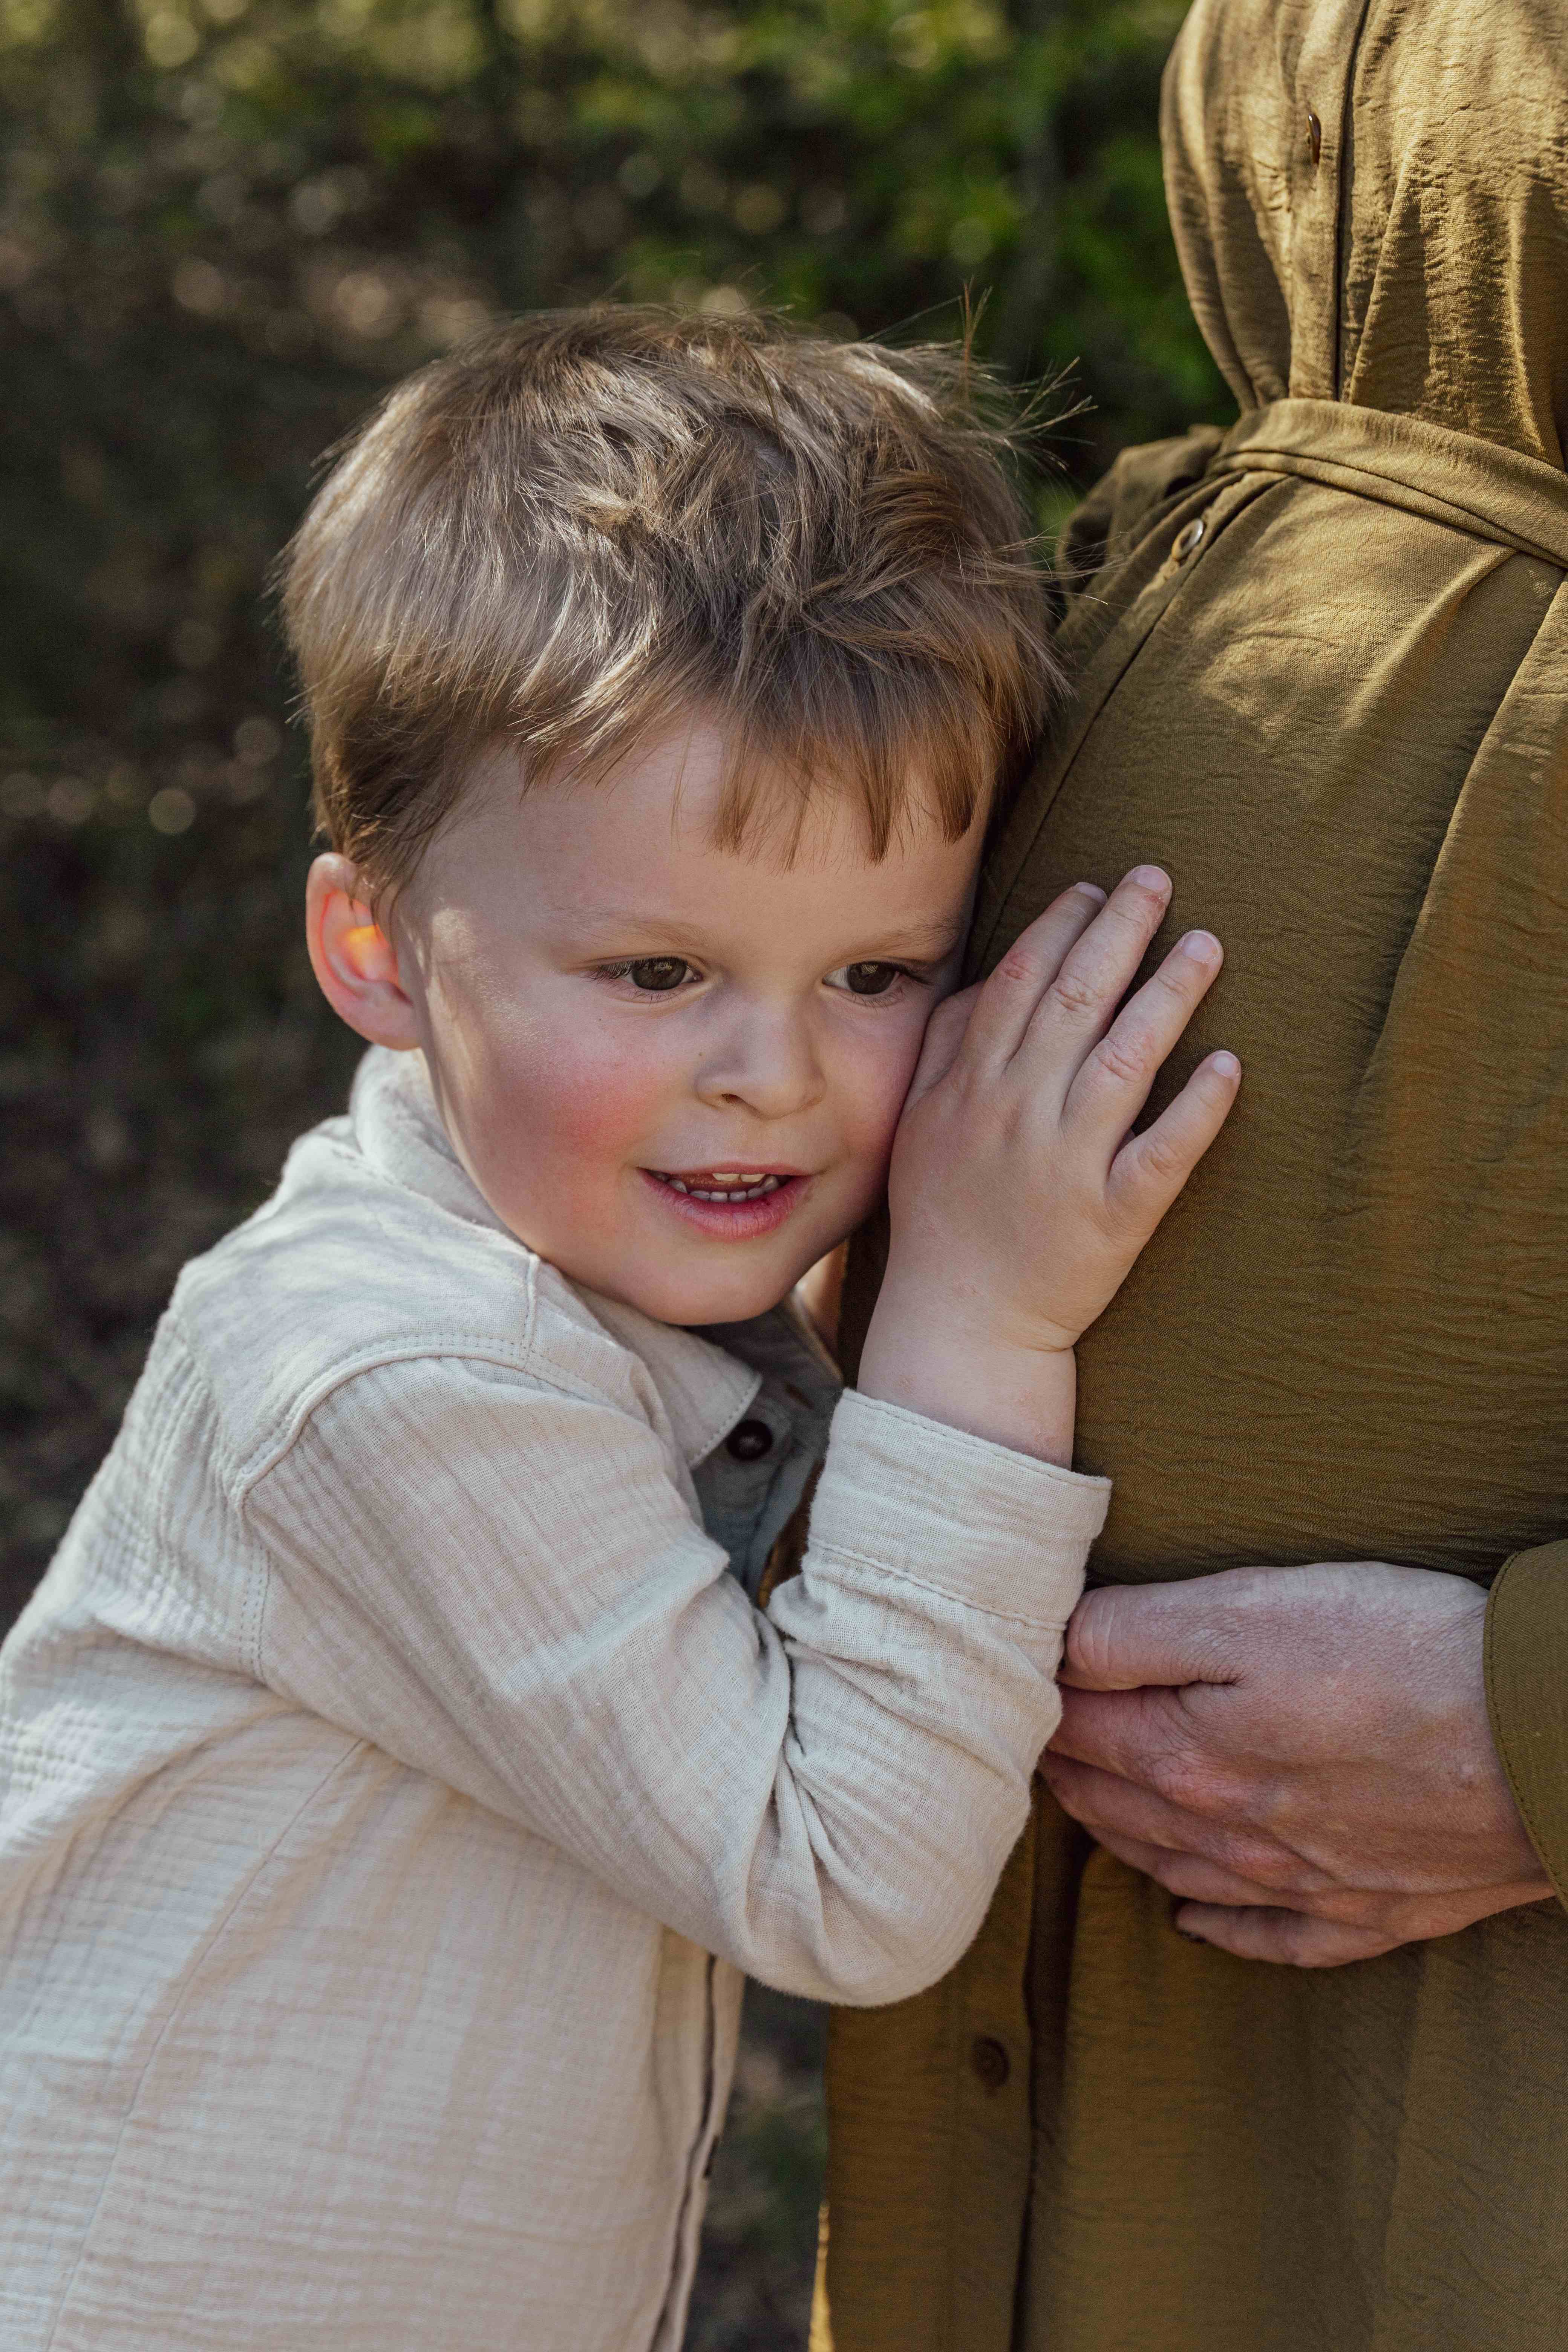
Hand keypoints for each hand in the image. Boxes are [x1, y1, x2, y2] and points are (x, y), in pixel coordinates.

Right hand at [858, 866, 1238, 1462]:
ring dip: (1168, 997)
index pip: (1018, 984)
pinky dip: (1196, 1109)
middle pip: (1073, 1002)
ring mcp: (1065, 1166)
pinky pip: (1162, 1154)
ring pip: (1123, 1063)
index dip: (1059, 926)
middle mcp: (1016, 1115)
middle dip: (1118, 932)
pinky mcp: (1112, 1218)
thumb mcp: (922, 1123)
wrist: (960, 1324)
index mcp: (970, 1088)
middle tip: (1158, 879)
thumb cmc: (943, 1217)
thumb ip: (949, 1048)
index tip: (1095, 887)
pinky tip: (1228, 1066)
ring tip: (1207, 947)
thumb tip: (992, 977)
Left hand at [1042, 1561, 1552, 1964]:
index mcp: (1189, 1758)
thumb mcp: (1253, 1607)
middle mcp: (1233, 1834)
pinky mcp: (1374, 1908)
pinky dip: (1225, 1929)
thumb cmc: (1401, 1652)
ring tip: (1089, 1811)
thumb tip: (1053, 1646)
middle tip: (1030, 1746)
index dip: (1037, 1702)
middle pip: (1119, 1807)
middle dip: (1066, 1773)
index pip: (1078, 1733)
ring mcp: (1306, 1881)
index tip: (1006, 1684)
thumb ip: (1140, 1632)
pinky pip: (1276, 1935)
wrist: (1546, 1741)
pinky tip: (1194, 1921)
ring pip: (1181, 1869)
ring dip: (1125, 1841)